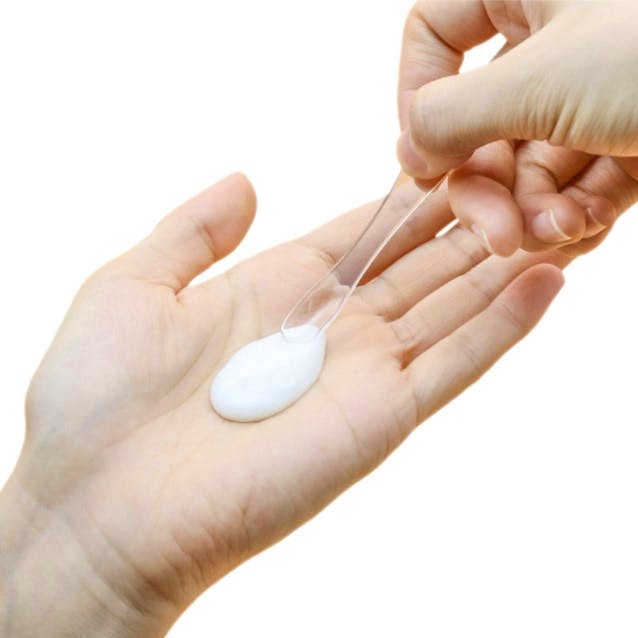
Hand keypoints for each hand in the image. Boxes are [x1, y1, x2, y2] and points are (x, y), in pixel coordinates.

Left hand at [0, 173, 564, 635]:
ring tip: (552, 217)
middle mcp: (327, 329)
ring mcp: (359, 374)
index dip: (406, 201)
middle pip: (417, 267)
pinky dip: (503, 326)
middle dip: (467, 225)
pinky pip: (455, 365)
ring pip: (450, 309)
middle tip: (522, 177)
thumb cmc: (95, 399)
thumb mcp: (133, 284)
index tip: (451, 161)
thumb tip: (246, 179)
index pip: (361, 235)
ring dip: (500, 266)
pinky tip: (545, 281)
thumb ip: (194, 230)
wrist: (96, 506)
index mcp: (276, 291)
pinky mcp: (380, 419)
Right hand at [396, 1, 637, 255]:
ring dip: (532, 212)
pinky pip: (576, 183)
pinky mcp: (627, 137)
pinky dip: (573, 214)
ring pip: (526, 165)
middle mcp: (554, 40)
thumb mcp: (543, 79)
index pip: (435, 32)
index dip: (415, 97)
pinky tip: (582, 230)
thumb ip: (453, 115)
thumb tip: (406, 151)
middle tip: (497, 234)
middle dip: (487, 189)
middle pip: (479, 124)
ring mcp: (591, 93)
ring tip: (558, 232)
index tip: (426, 157)